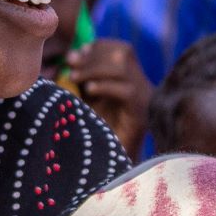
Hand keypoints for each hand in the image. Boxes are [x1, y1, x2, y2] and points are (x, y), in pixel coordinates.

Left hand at [67, 39, 151, 157]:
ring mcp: (144, 98)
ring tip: (76, 78)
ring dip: (95, 68)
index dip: (98, 47)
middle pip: (123, 53)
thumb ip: (81, 79)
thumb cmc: (92, 133)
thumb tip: (70, 57)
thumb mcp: (85, 100)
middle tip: (71, 65)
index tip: (76, 54)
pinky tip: (89, 91)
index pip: (121, 49)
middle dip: (93, 55)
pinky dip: (105, 86)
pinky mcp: (141, 113)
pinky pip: (126, 90)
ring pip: (124, 67)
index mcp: (131, 79)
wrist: (108, 168)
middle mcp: (142, 85)